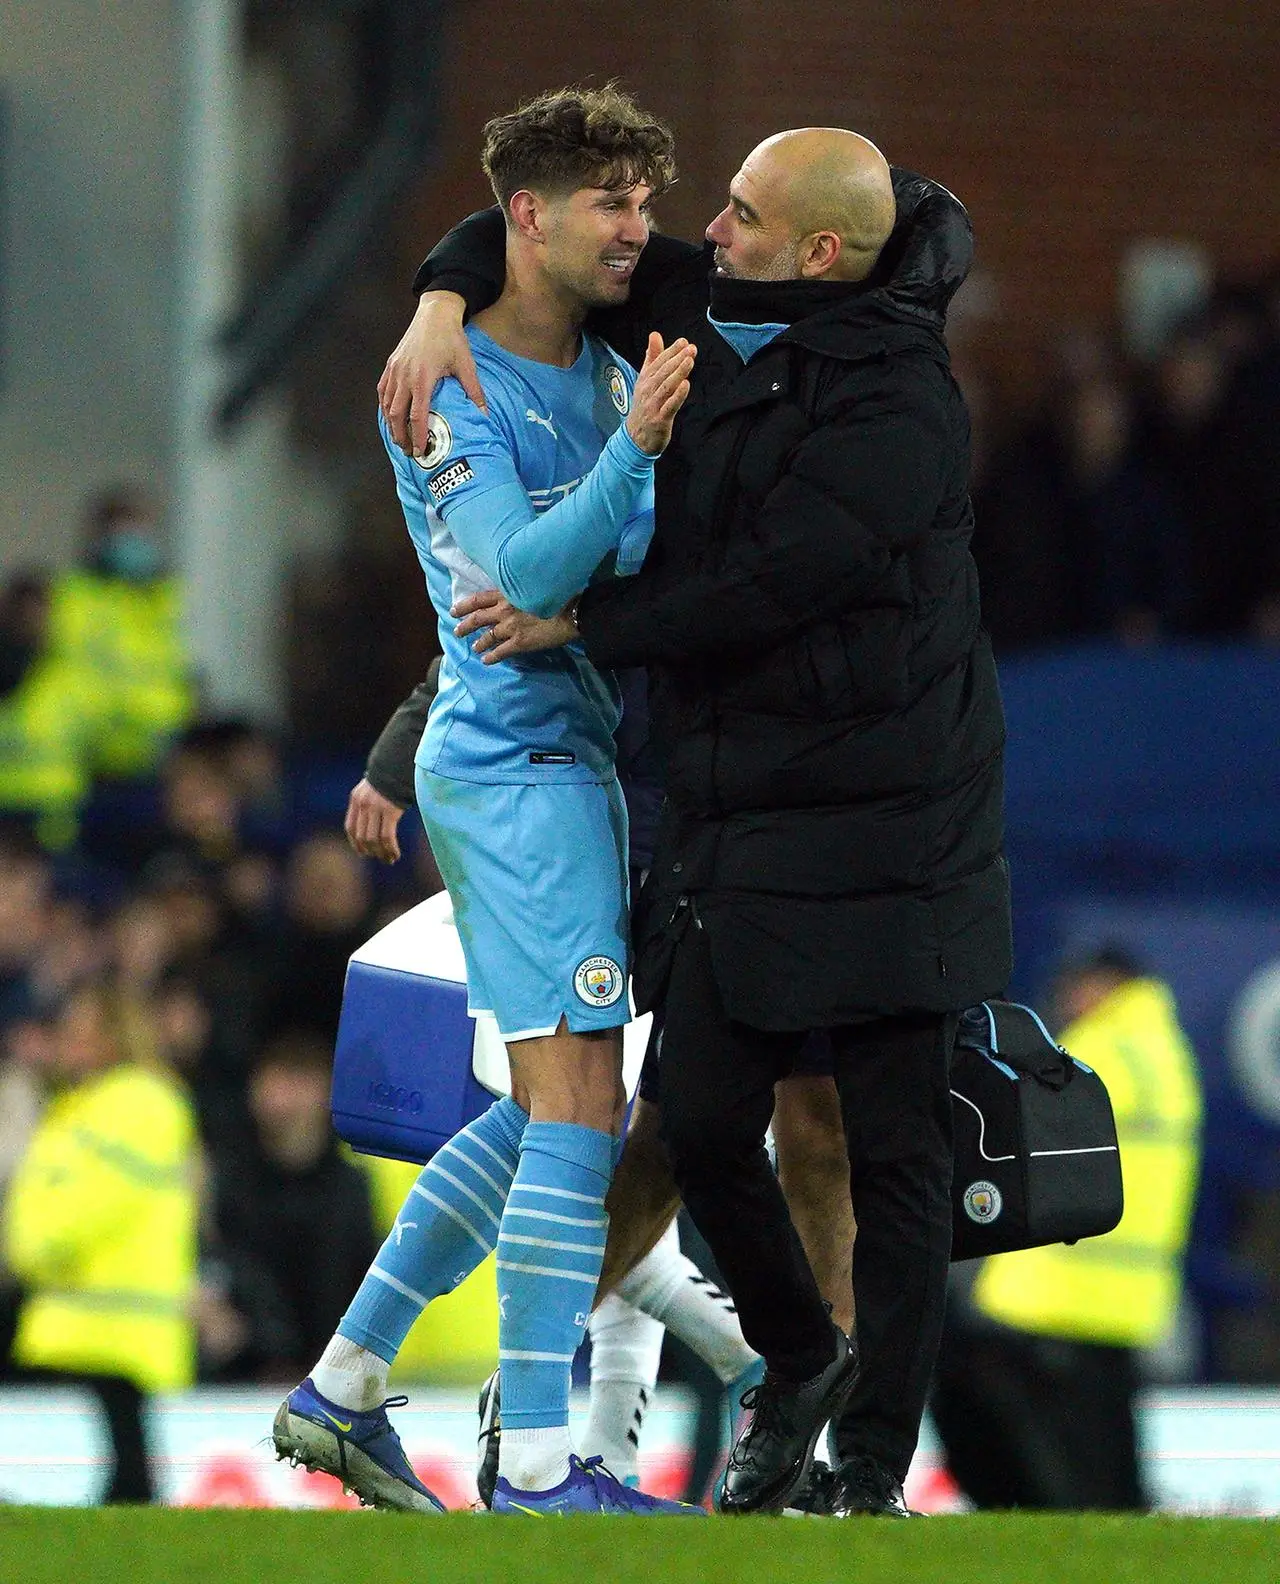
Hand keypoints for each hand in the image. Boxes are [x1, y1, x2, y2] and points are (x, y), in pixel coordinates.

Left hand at [344, 777, 405, 862]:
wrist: (400, 764)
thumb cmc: (390, 778)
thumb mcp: (372, 790)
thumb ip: (368, 805)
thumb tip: (370, 827)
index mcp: (356, 799)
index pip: (350, 827)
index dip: (355, 843)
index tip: (363, 853)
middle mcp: (363, 804)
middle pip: (362, 836)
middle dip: (371, 851)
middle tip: (381, 858)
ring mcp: (376, 807)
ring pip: (374, 839)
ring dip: (382, 852)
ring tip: (390, 858)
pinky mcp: (390, 810)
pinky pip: (387, 836)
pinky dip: (391, 848)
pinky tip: (396, 854)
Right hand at [377, 291, 486, 456]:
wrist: (434, 314)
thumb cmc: (452, 338)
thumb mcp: (466, 365)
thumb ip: (474, 391)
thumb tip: (484, 415)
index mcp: (423, 378)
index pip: (417, 415)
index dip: (417, 435)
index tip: (419, 451)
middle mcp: (404, 376)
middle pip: (396, 414)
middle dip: (401, 436)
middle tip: (409, 451)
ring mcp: (395, 370)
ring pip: (386, 404)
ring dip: (391, 424)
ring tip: (399, 438)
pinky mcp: (391, 365)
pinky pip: (383, 391)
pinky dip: (385, 407)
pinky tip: (390, 417)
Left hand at [452, 590, 577, 662]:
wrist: (572, 611)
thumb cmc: (557, 594)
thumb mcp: (532, 584)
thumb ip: (518, 590)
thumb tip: (514, 594)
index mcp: (507, 593)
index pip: (479, 599)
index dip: (464, 605)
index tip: (455, 610)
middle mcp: (504, 610)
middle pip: (477, 618)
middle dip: (464, 625)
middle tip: (457, 631)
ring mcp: (510, 627)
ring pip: (487, 636)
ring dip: (478, 642)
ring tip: (474, 647)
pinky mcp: (519, 643)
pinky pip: (500, 652)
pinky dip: (491, 657)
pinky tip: (486, 661)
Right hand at [625, 332, 696, 454]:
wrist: (636, 438)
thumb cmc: (645, 406)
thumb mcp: (645, 380)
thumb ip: (652, 358)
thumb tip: (655, 335)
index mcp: (645, 380)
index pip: (658, 362)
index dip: (671, 351)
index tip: (683, 341)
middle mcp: (647, 391)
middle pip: (663, 372)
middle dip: (677, 359)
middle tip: (691, 348)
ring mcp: (653, 405)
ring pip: (666, 386)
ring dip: (678, 373)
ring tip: (690, 361)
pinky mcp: (659, 420)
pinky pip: (669, 406)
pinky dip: (677, 395)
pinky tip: (686, 385)